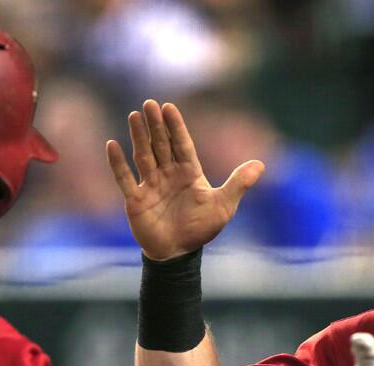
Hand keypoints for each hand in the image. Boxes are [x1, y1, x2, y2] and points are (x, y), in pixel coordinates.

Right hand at [107, 100, 264, 260]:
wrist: (179, 253)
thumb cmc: (201, 229)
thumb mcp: (223, 206)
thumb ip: (238, 184)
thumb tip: (261, 164)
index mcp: (189, 172)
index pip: (181, 144)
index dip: (175, 126)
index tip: (169, 107)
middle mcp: (168, 174)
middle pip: (161, 144)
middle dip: (155, 125)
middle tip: (149, 104)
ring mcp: (150, 185)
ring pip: (143, 156)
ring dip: (138, 136)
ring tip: (134, 116)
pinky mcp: (135, 199)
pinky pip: (124, 179)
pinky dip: (117, 164)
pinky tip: (111, 145)